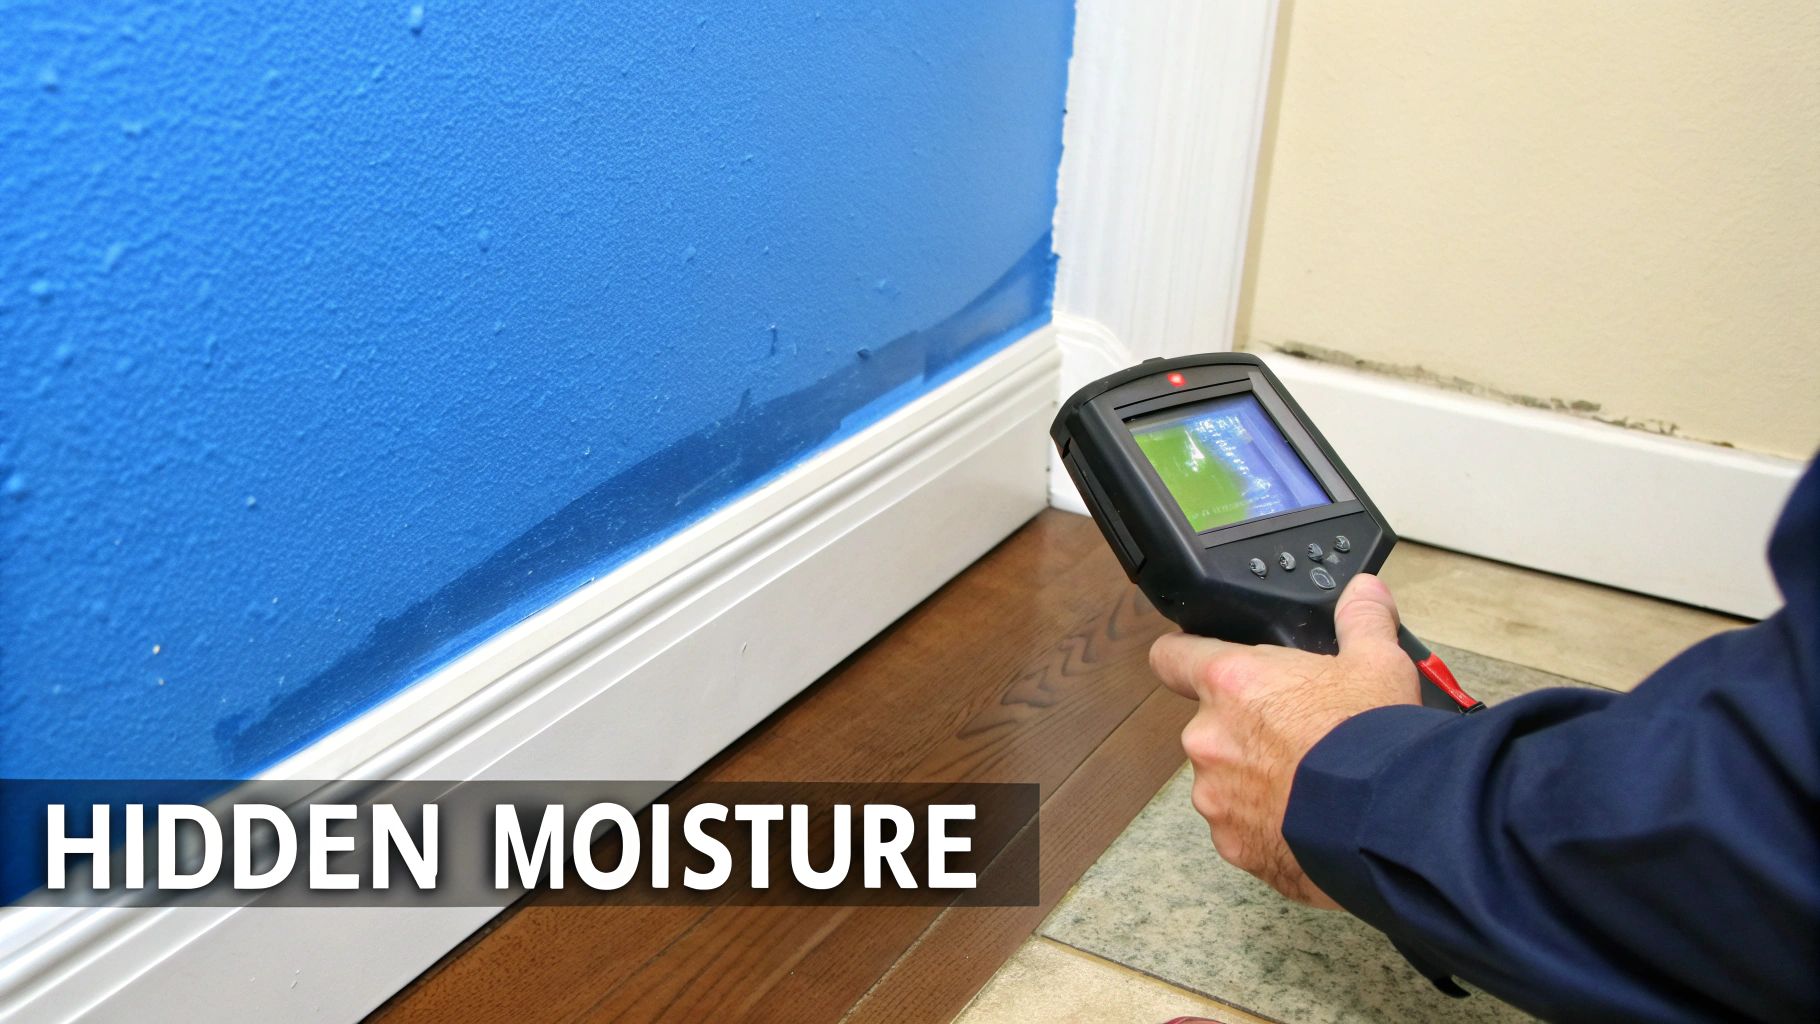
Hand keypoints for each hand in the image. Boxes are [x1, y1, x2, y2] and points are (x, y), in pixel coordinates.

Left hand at [1148, 573, 1419, 907]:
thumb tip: (1365, 591)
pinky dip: (1268, 826)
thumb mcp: (1377, 663)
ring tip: (1310, 784)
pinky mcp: (1233, 845)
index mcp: (1230, 683)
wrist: (1387, 822)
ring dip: (1256, 781)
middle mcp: (1209, 738)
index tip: (1197, 661)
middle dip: (1247, 730)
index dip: (1185, 657)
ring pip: (1226, 780)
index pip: (1171, 657)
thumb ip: (1361, 620)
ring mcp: (1216, 796)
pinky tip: (1309, 821)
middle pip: (1213, 724)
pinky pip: (1242, 828)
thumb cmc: (1372, 739)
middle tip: (1297, 734)